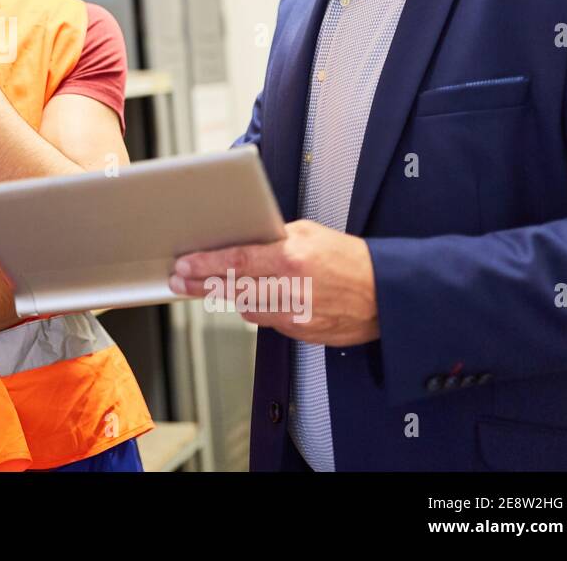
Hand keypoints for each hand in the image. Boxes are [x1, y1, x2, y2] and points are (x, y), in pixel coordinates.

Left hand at [167, 219, 379, 345]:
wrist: (385, 295)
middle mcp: (290, 289)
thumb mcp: (311, 234)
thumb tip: (245, 238)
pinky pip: (268, 321)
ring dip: (232, 296)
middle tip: (181, 281)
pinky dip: (261, 309)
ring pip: (247, 307)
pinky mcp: (300, 332)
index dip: (205, 265)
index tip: (184, 266)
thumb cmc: (351, 260)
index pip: (235, 261)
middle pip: (232, 289)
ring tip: (220, 285)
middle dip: (201, 285)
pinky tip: (263, 297)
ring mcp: (294, 315)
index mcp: (291, 259)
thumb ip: (275, 237)